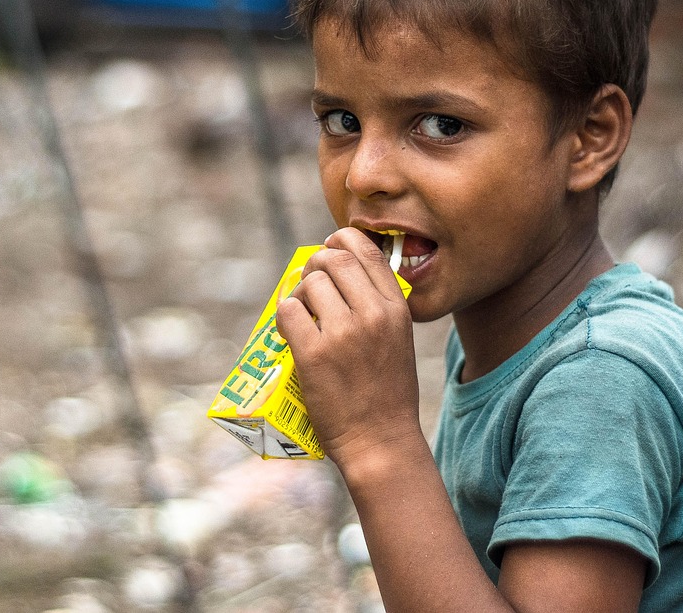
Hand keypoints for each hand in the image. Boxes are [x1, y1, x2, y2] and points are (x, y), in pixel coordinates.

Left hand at [275, 227, 421, 466]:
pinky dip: (284, 314)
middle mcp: (372, 315)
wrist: (381, 442)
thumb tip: (340, 273)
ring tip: (301, 310)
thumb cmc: (387, 394)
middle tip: (308, 281)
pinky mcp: (314, 354)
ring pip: (309, 283)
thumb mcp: (398, 340)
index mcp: (396, 309)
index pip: (368, 251)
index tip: (329, 249)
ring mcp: (343, 334)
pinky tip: (290, 329)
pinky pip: (288, 311)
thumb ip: (377, 306)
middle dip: (315, 263)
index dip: (342, 241)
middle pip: (333, 259)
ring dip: (299, 292)